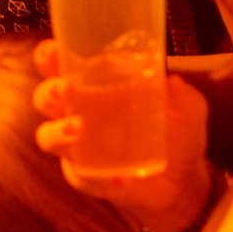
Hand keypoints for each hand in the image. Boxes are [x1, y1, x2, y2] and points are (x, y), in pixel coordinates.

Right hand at [31, 39, 210, 231]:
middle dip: (49, 92)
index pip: (60, 66)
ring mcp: (79, 148)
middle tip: (66, 89)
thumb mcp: (187, 110)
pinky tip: (119, 179)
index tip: (51, 50)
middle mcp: (78, 113)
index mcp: (94, 86)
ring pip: (48, 137)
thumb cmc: (175, 132)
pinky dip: (94, 178)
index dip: (48, 57)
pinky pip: (80, 178)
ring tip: (78, 128)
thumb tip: (172, 82)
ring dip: (57, 132)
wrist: (183, 181)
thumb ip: (182, 96)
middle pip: (45, 99)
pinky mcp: (89, 179)